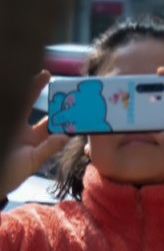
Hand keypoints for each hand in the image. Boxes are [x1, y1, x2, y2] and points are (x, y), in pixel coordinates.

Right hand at [2, 78, 62, 199]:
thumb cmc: (10, 176)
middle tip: (45, 74)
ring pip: (16, 102)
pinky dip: (8, 98)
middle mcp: (21, 128)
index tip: (69, 99)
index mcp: (34, 137)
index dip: (59, 111)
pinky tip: (11, 86)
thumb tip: (65, 136)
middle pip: (28, 103)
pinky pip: (6, 108)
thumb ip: (47, 149)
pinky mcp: (2, 122)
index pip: (49, 120)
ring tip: (28, 74)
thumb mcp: (31, 163)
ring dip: (22, 89)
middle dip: (36, 88)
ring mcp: (9, 124)